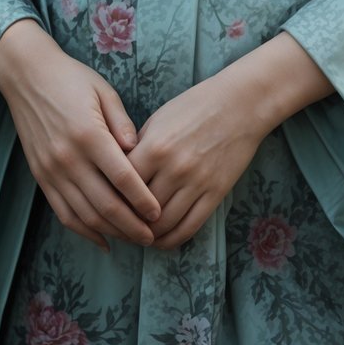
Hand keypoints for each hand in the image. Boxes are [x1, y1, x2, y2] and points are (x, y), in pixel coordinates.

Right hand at [0, 18, 161, 252]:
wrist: (28, 76)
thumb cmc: (72, 78)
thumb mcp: (104, 91)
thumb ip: (123, 124)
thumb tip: (140, 152)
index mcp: (89, 134)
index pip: (122, 178)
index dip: (143, 200)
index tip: (159, 213)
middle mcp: (68, 157)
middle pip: (105, 204)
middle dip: (131, 226)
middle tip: (152, 236)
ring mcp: (52, 170)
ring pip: (85, 215)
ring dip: (111, 232)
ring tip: (133, 239)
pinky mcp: (41, 177)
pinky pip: (64, 213)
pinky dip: (84, 231)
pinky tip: (103, 240)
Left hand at [124, 67, 269, 250]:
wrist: (239, 105)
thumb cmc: (194, 107)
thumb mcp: (158, 120)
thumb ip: (137, 148)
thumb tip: (117, 175)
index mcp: (154, 147)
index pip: (121, 185)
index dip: (110, 199)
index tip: (105, 206)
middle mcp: (173, 168)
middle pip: (139, 210)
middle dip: (126, 222)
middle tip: (118, 228)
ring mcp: (196, 183)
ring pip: (163, 225)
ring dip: (148, 236)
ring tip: (139, 236)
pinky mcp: (215, 193)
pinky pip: (189, 227)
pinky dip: (172, 239)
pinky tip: (163, 239)